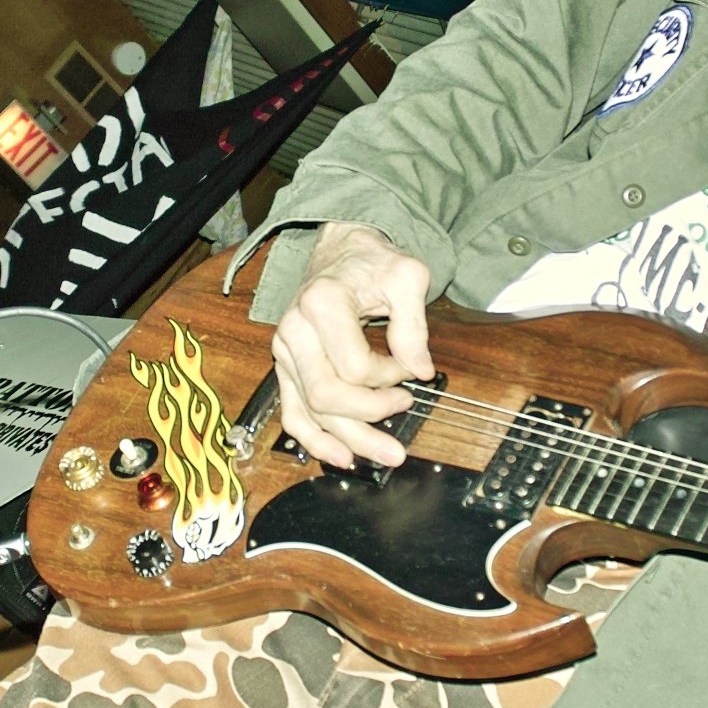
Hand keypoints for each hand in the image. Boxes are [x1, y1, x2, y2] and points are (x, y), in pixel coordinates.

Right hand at [270, 222, 433, 468]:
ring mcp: (286, 351)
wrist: (342, 251)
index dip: (391, 376)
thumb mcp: (406, 277)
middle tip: (406, 409)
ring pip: (312, 412)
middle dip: (371, 415)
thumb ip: (414, 324)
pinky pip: (292, 413)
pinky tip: (340, 456)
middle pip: (328, 396)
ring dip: (350, 440)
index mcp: (322, 304)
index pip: (355, 366)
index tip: (411, 368)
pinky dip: (314, 440)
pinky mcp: (287, 367)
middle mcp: (295, 329)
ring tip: (386, 454)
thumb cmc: (373, 262)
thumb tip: (422, 370)